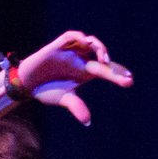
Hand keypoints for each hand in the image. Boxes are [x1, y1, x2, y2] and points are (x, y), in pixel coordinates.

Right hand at [15, 31, 132, 126]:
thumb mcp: (64, 99)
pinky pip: (71, 36)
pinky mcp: (58, 46)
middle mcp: (81, 59)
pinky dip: (79, 37)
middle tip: (119, 72)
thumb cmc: (47, 91)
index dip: (118, 74)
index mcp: (85, 72)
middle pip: (101, 55)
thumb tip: (88, 122)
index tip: (130, 81)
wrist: (28, 84)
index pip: (106, 71)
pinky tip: (85, 42)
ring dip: (98, 47)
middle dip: (111, 62)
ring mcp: (71, 51)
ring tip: (103, 58)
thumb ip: (77, 107)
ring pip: (90, 43)